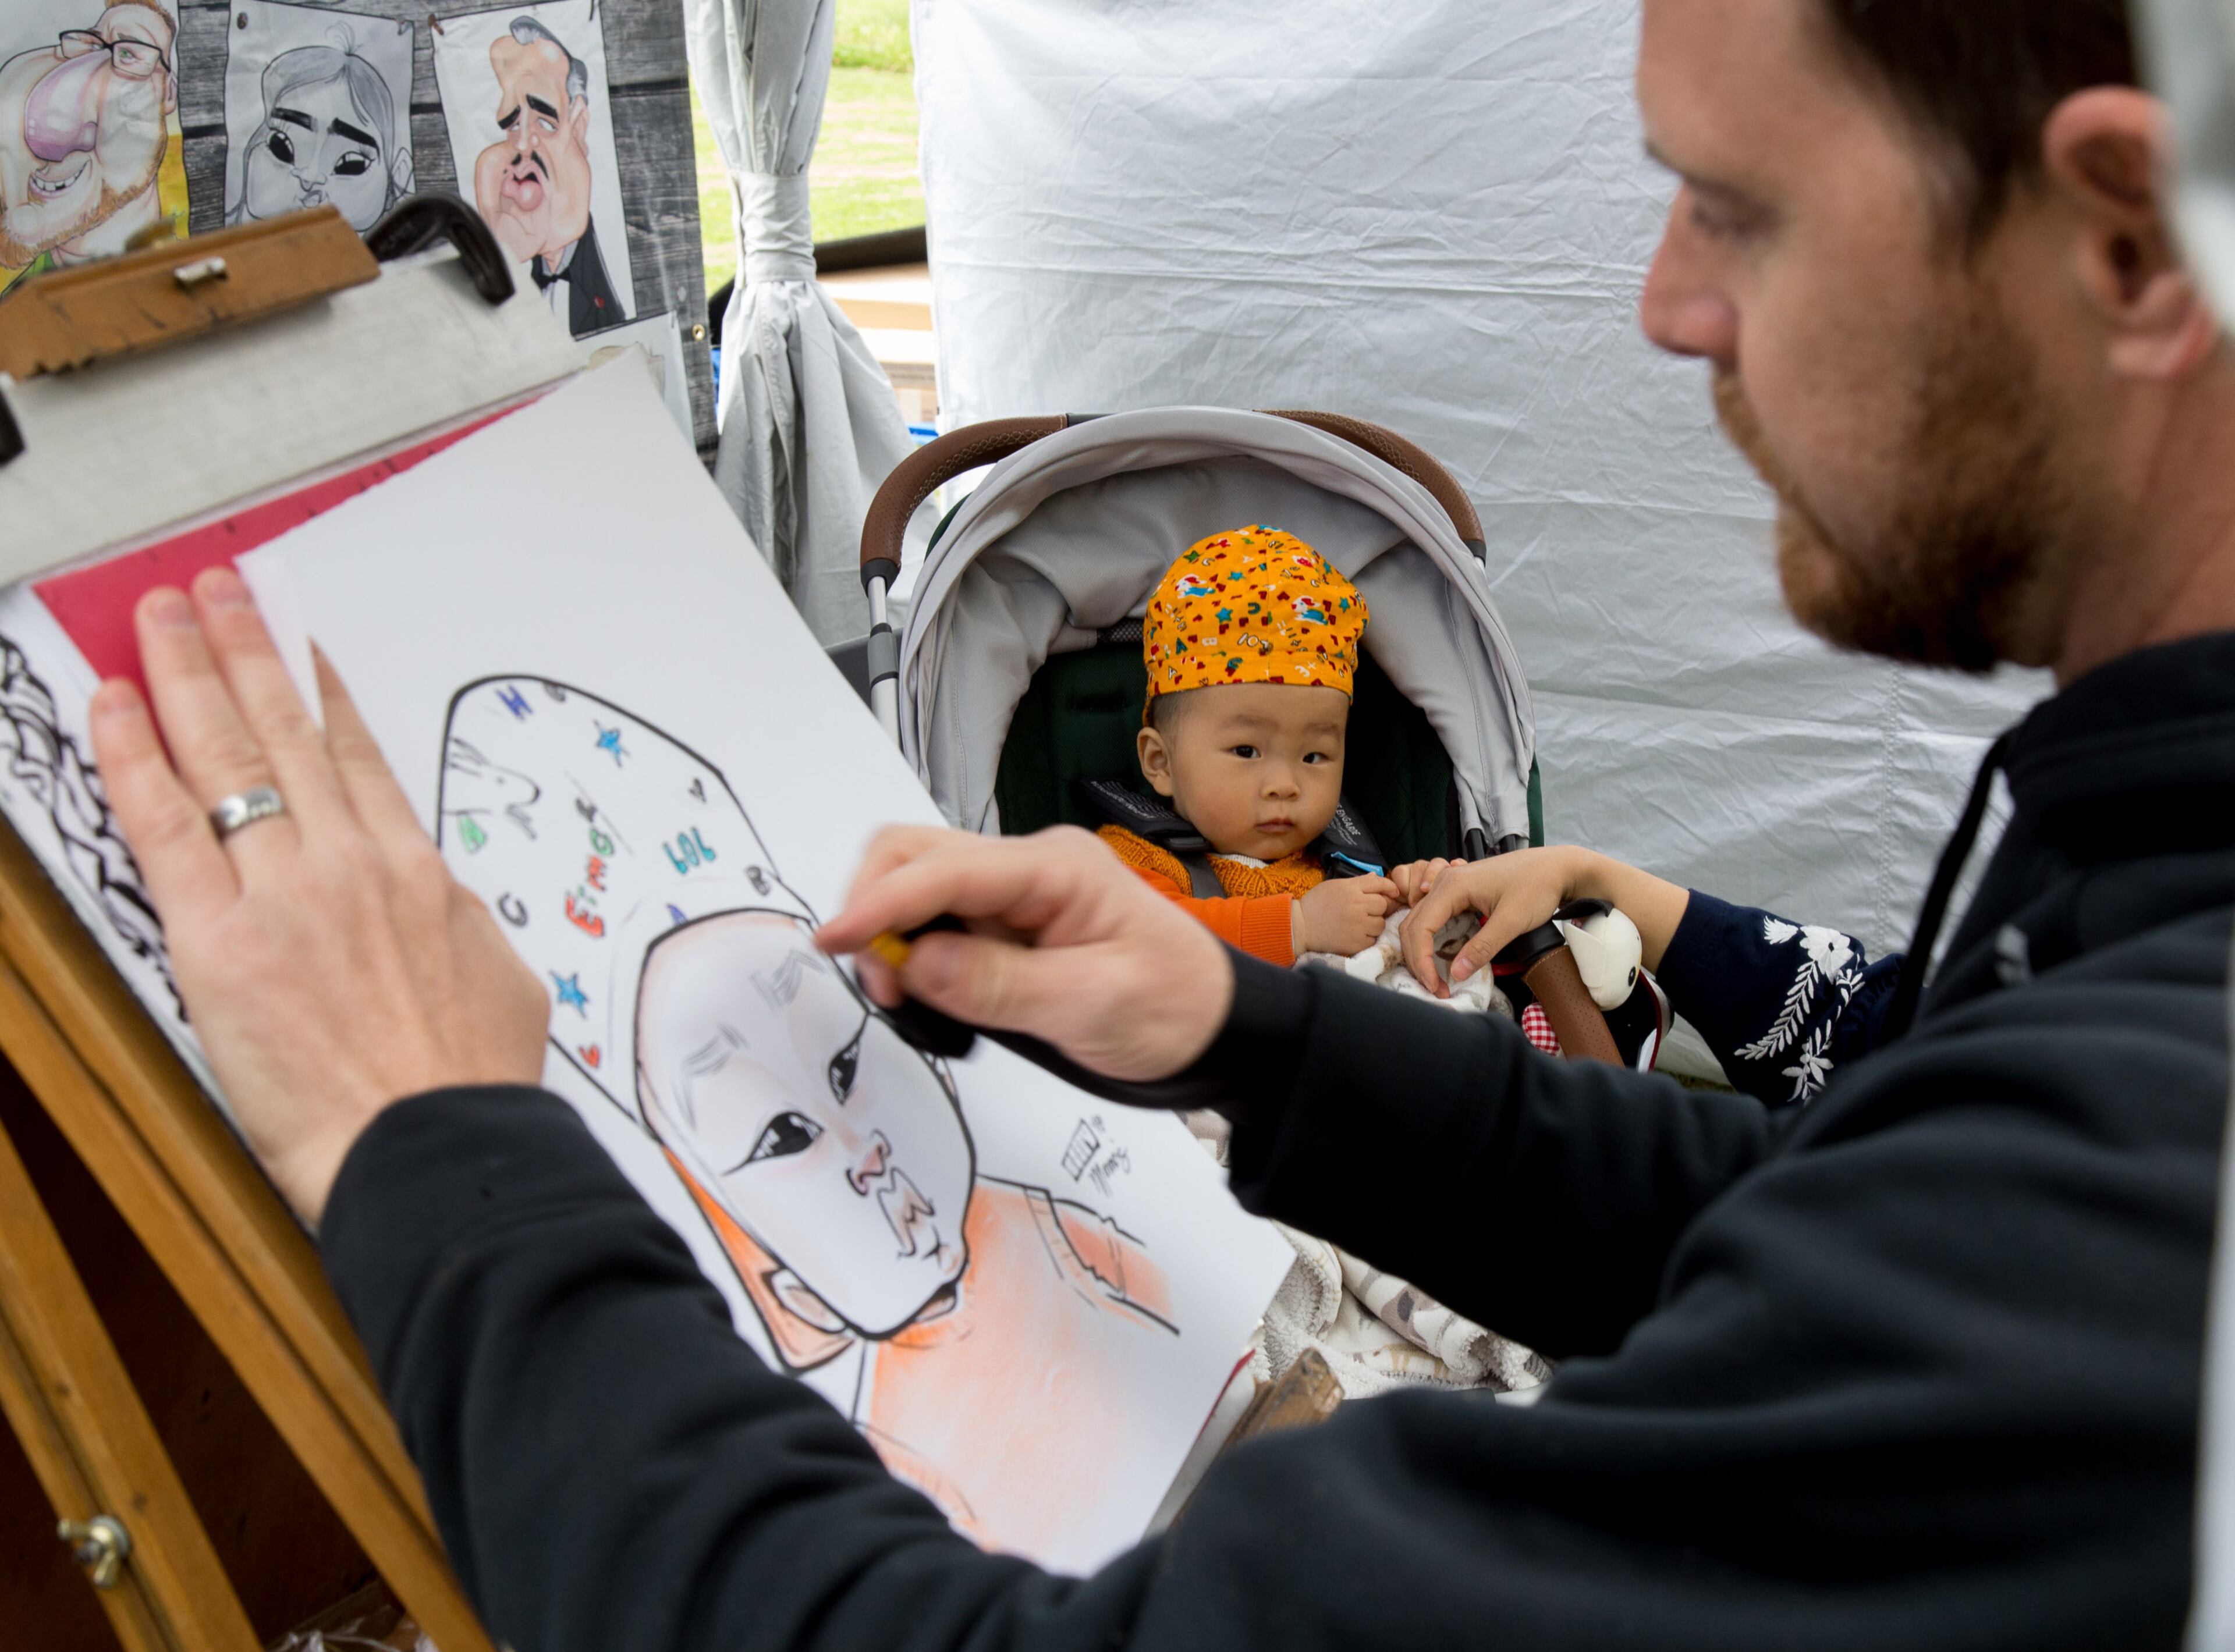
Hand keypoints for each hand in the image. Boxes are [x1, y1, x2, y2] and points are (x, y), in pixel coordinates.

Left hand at [89, 571, 549, 1222]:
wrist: (434, 1146)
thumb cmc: (470, 1084)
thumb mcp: (498, 982)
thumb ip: (457, 931)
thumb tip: (443, 915)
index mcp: (417, 872)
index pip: (355, 758)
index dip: (318, 692)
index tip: (298, 646)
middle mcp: (349, 862)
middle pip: (283, 732)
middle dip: (246, 649)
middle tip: (216, 591)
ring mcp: (283, 893)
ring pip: (225, 756)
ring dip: (185, 673)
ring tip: (158, 617)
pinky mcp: (219, 940)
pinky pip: (165, 827)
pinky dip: (133, 758)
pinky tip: (112, 706)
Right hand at [816, 825, 1232, 1082]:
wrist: (1217, 1028)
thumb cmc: (1176, 1007)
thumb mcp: (1093, 1005)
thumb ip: (1001, 985)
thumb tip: (920, 964)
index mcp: (1056, 869)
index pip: (945, 868)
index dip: (881, 903)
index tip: (836, 940)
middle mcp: (1028, 867)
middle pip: (914, 855)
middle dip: (877, 910)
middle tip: (884, 986)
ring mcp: (1014, 893)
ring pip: (917, 886)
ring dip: (892, 933)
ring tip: (907, 997)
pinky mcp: (1005, 926)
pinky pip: (937, 923)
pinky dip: (914, 953)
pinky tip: (930, 994)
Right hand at [1295, 875, 1397, 955]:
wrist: (1300, 927)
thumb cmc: (1316, 904)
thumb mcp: (1335, 886)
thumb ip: (1358, 882)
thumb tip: (1377, 878)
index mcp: (1350, 889)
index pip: (1379, 884)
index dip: (1390, 888)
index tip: (1393, 893)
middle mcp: (1356, 905)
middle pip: (1383, 904)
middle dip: (1377, 908)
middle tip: (1364, 912)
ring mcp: (1357, 925)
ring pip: (1380, 924)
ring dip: (1373, 924)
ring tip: (1357, 924)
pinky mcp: (1355, 943)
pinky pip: (1372, 939)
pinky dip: (1366, 938)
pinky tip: (1353, 935)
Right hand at [1399, 846, 1691, 998]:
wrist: (1557, 867)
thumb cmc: (1537, 887)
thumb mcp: (1512, 921)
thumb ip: (1483, 947)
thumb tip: (1456, 974)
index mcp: (1452, 885)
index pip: (1419, 927)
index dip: (1421, 961)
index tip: (1436, 986)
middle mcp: (1445, 882)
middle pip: (1413, 925)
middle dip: (1418, 960)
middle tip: (1435, 987)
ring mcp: (1451, 885)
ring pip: (1421, 921)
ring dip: (1423, 950)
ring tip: (1437, 976)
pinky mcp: (1460, 893)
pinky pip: (1435, 918)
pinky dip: (1433, 940)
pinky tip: (1445, 957)